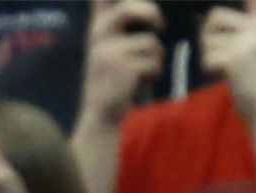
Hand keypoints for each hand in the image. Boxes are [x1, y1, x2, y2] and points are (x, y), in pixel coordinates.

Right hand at [80, 0, 166, 126]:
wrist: (100, 117)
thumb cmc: (111, 80)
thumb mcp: (108, 48)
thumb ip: (119, 23)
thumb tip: (149, 13)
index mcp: (96, 29)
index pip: (102, 0)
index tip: (120, 2)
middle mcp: (98, 38)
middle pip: (128, 10)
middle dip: (149, 15)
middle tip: (158, 27)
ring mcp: (108, 54)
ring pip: (148, 42)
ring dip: (155, 56)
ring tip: (146, 68)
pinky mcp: (122, 69)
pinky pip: (152, 61)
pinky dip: (154, 72)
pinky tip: (142, 82)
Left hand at [203, 2, 255, 123]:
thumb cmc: (254, 78)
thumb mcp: (253, 45)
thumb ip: (236, 28)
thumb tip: (197, 15)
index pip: (221, 11)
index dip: (210, 22)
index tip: (208, 31)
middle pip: (213, 17)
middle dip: (207, 37)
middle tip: (215, 54)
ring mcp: (247, 42)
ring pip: (208, 41)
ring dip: (209, 56)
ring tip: (224, 67)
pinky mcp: (236, 59)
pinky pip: (207, 58)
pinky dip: (209, 69)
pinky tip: (223, 75)